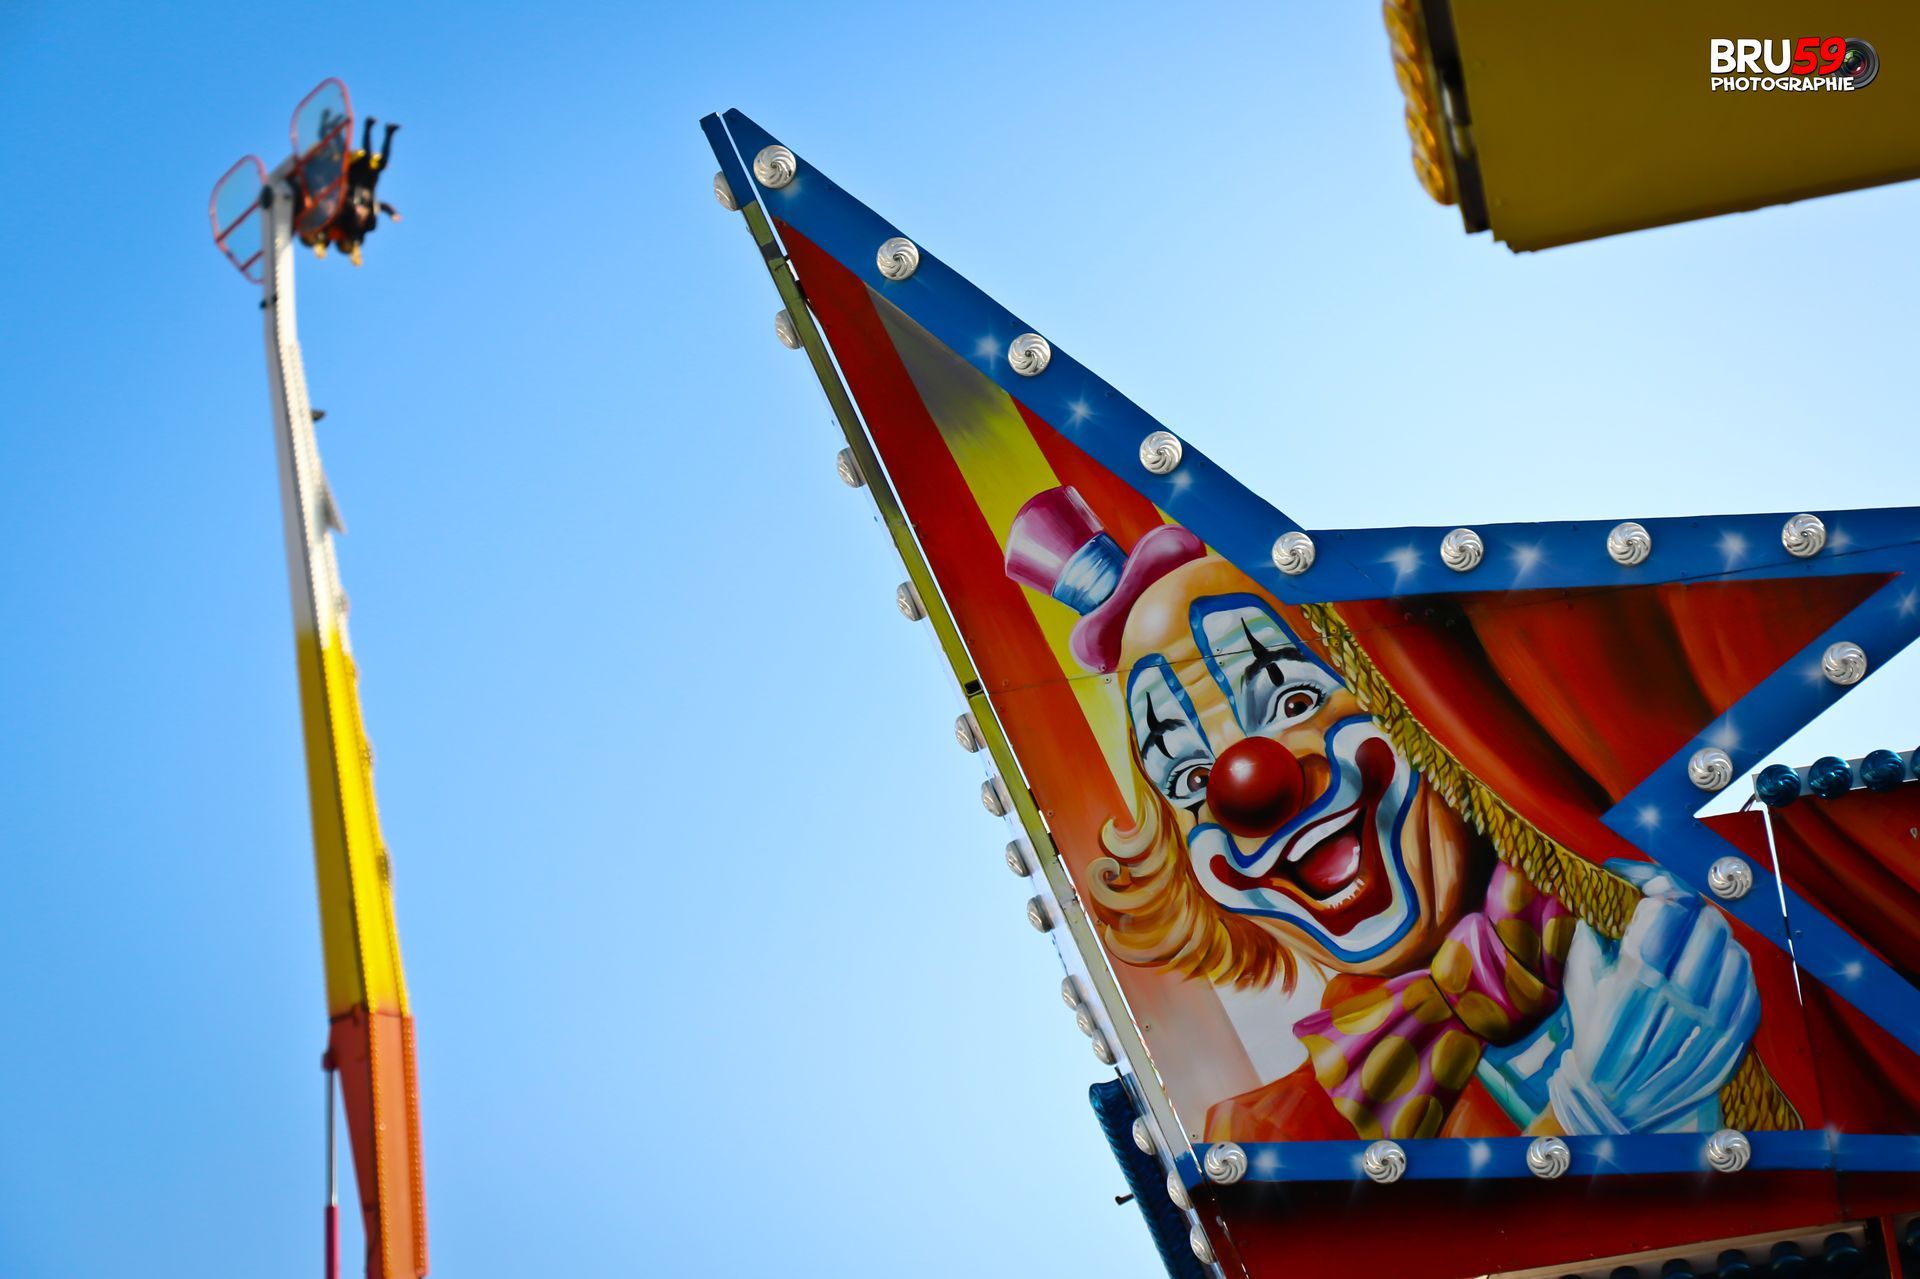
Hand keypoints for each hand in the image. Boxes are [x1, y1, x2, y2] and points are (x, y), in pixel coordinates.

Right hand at [1548, 861, 1758, 1134]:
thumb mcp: (1581, 985)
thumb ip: (1593, 937)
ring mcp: (1712, 1025)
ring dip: (1717, 939)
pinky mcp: (1734, 1045)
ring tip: (1699, 940)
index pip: (1667, 911)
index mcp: (1634, 983)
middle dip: (1690, 910)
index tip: (1651, 887)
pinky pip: (1749, 990)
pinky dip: (1736, 972)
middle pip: (1706, 927)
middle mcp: (1678, 1002)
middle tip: (1680, 910)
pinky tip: (1718, 970)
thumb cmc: (1594, 1038)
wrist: (1617, 1108)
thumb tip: (1609, 894)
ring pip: (1734, 954)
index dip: (1661, 889)